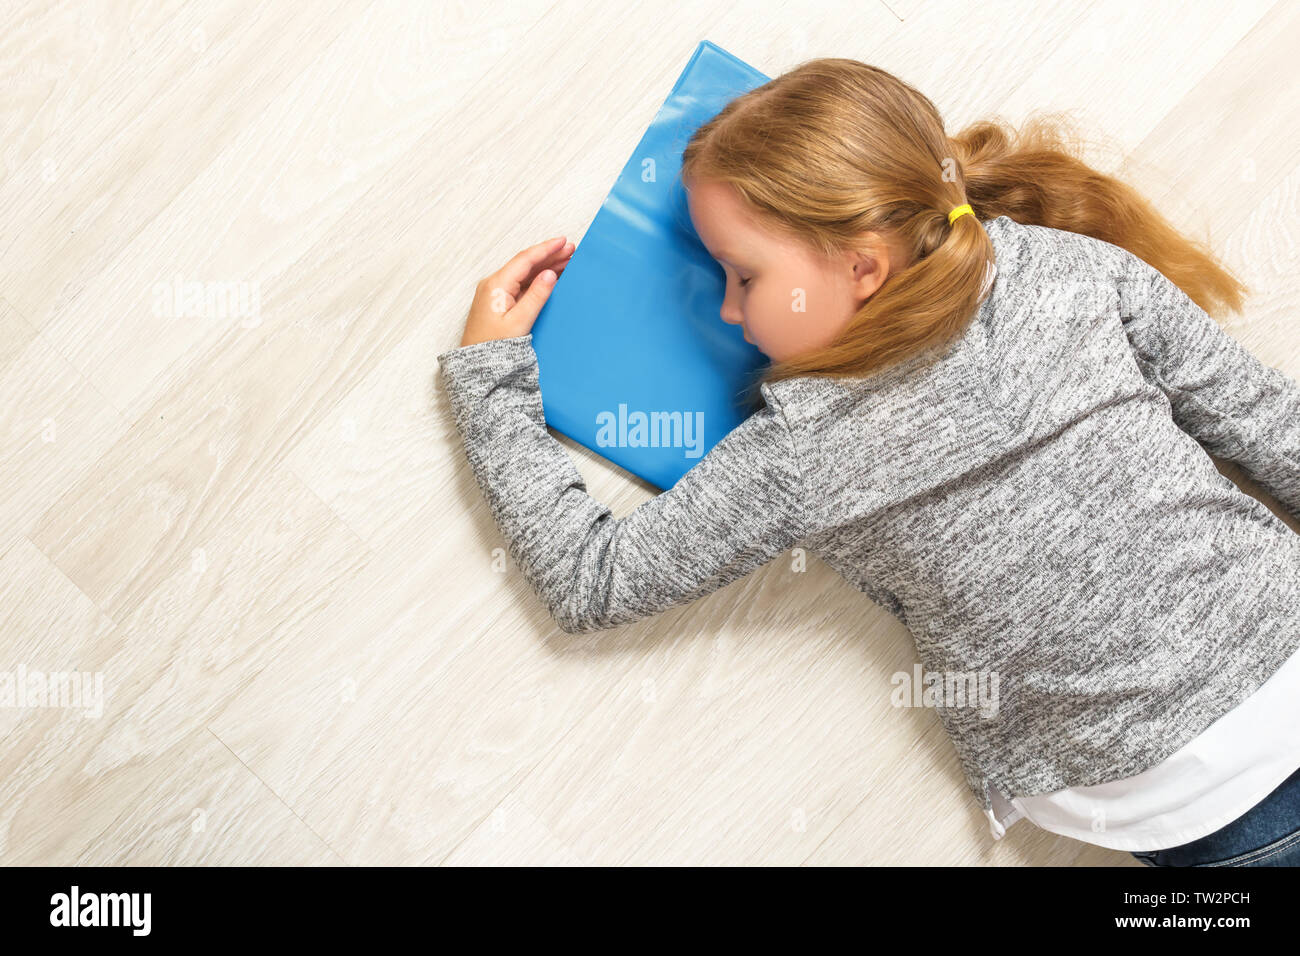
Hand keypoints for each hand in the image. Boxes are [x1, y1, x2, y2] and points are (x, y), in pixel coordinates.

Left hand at [458, 236, 575, 347]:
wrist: (477, 365)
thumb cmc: (494, 347)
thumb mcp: (520, 322)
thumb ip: (536, 296)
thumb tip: (550, 274)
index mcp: (496, 285)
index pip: (525, 259)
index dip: (546, 248)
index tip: (563, 242)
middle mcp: (494, 284)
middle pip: (525, 264)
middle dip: (549, 255)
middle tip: (570, 250)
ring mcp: (495, 292)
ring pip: (524, 273)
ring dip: (545, 266)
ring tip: (566, 260)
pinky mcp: (499, 301)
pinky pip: (521, 284)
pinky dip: (537, 279)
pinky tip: (550, 277)